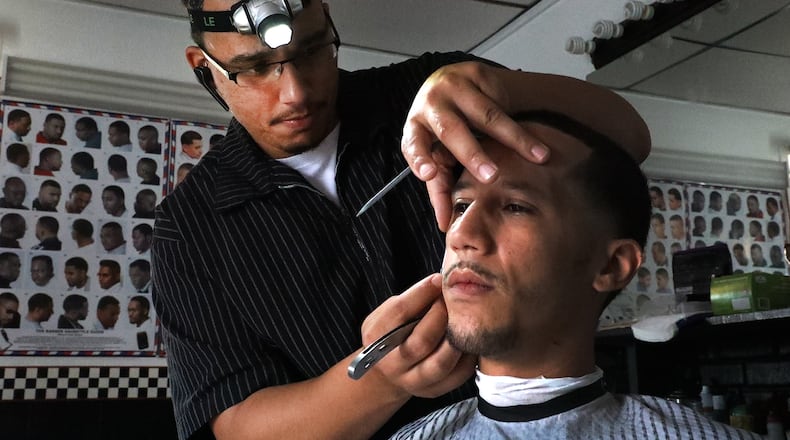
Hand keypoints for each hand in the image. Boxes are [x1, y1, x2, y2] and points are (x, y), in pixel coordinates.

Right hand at [361, 274, 475, 397]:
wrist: (390, 371)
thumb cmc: (393, 333)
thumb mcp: (388, 314)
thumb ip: (410, 300)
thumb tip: (440, 281)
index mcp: (376, 338)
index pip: (399, 313)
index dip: (422, 293)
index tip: (439, 279)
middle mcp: (393, 364)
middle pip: (421, 341)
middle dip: (441, 315)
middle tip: (452, 300)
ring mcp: (414, 382)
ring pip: (441, 363)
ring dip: (456, 338)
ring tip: (464, 320)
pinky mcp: (434, 391)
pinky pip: (458, 375)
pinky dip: (468, 355)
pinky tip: (470, 339)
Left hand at [402, 61, 549, 230]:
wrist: (454, 83)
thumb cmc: (443, 127)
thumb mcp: (437, 154)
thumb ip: (440, 186)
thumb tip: (445, 223)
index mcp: (415, 126)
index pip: (413, 144)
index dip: (420, 158)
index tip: (429, 173)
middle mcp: (431, 103)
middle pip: (452, 130)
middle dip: (474, 154)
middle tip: (492, 175)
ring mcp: (454, 86)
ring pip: (487, 114)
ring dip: (514, 137)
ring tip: (537, 156)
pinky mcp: (476, 74)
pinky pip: (501, 102)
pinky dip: (520, 122)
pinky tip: (538, 139)